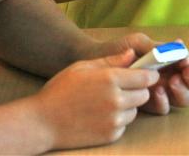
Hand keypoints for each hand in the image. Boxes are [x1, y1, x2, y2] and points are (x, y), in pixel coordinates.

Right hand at [31, 49, 157, 149]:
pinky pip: (124, 125)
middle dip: (137, 90)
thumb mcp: (83, 67)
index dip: (147, 75)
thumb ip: (111, 60)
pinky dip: (117, 121)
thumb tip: (133, 53)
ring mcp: (114, 120)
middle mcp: (116, 100)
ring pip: (135, 110)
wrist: (41, 123)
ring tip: (105, 103)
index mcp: (111, 79)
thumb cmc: (60, 91)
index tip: (143, 75)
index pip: (147, 77)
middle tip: (121, 89)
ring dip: (127, 106)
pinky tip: (99, 116)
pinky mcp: (110, 135)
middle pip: (144, 94)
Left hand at [98, 33, 188, 114]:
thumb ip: (157, 46)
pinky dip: (163, 102)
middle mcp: (168, 78)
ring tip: (171, 82)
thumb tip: (178, 45)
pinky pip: (163, 109)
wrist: (93, 61)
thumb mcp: (138, 43)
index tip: (186, 61)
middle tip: (183, 73)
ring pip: (181, 100)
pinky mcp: (147, 106)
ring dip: (180, 91)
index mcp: (169, 62)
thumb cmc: (116, 49)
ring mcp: (159, 93)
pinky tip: (155, 92)